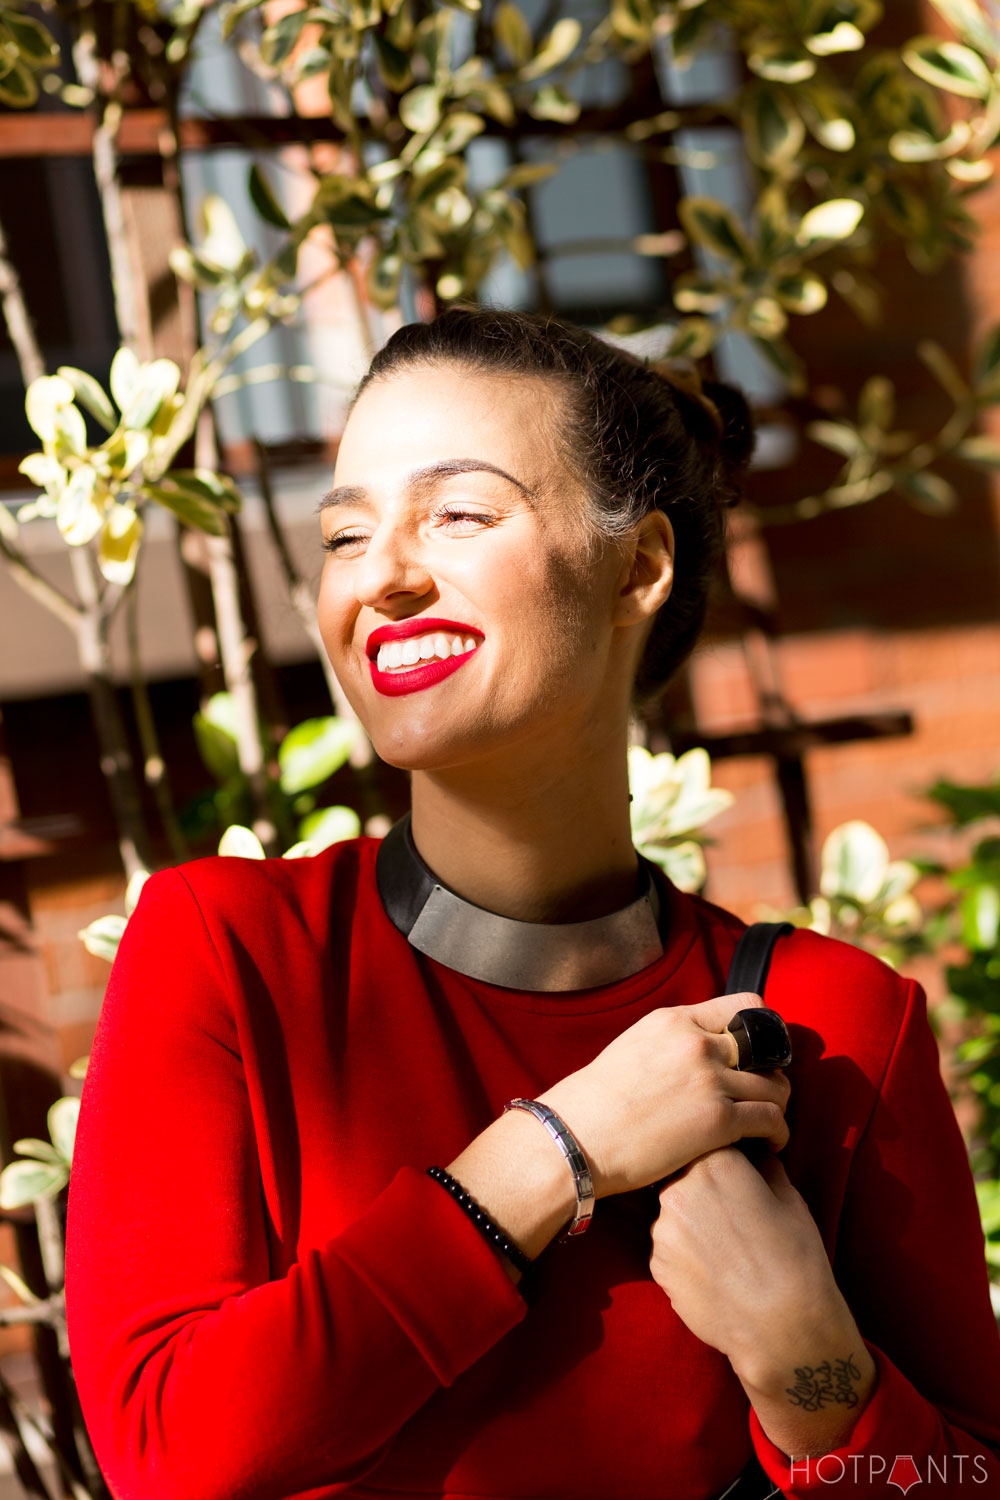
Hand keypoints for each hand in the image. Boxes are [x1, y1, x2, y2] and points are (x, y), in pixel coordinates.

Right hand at [538, 993, 790, 1197]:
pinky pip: (771, 1119)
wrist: (575, 1136)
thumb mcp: (633, 1048)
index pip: (744, 1006)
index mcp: (675, 1020)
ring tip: (769, 1123)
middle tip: (766, 1093)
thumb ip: (670, 1043)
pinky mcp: (717, 1119)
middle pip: (767, 1046)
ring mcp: (710, 1080)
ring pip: (775, 1086)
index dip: (762, 1031)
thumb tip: (694, 1053)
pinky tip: (771, 1144)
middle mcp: (697, 1043)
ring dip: (777, 1105)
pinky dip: (779, 1133)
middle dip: (773, 1071)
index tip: (761, 1054)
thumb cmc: (594, 1102)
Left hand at [650, 1148, 875, 1457]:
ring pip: (673, 1212)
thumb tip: (751, 1148)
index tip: (738, 1174)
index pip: (707, 1141)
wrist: (784, 1327)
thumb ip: (760, 1163)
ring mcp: (662, 1229)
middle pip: (683, 1174)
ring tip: (727, 1250)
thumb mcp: (789, 1197)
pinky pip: (669, 1247)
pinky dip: (686, 1254)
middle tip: (733, 1216)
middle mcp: (679, 1188)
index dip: (723, 1156)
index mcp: (716, 1162)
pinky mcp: (656, 1264)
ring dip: (692, 1221)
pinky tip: (716, 1271)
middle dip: (703, 1187)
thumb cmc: (795, 1258)